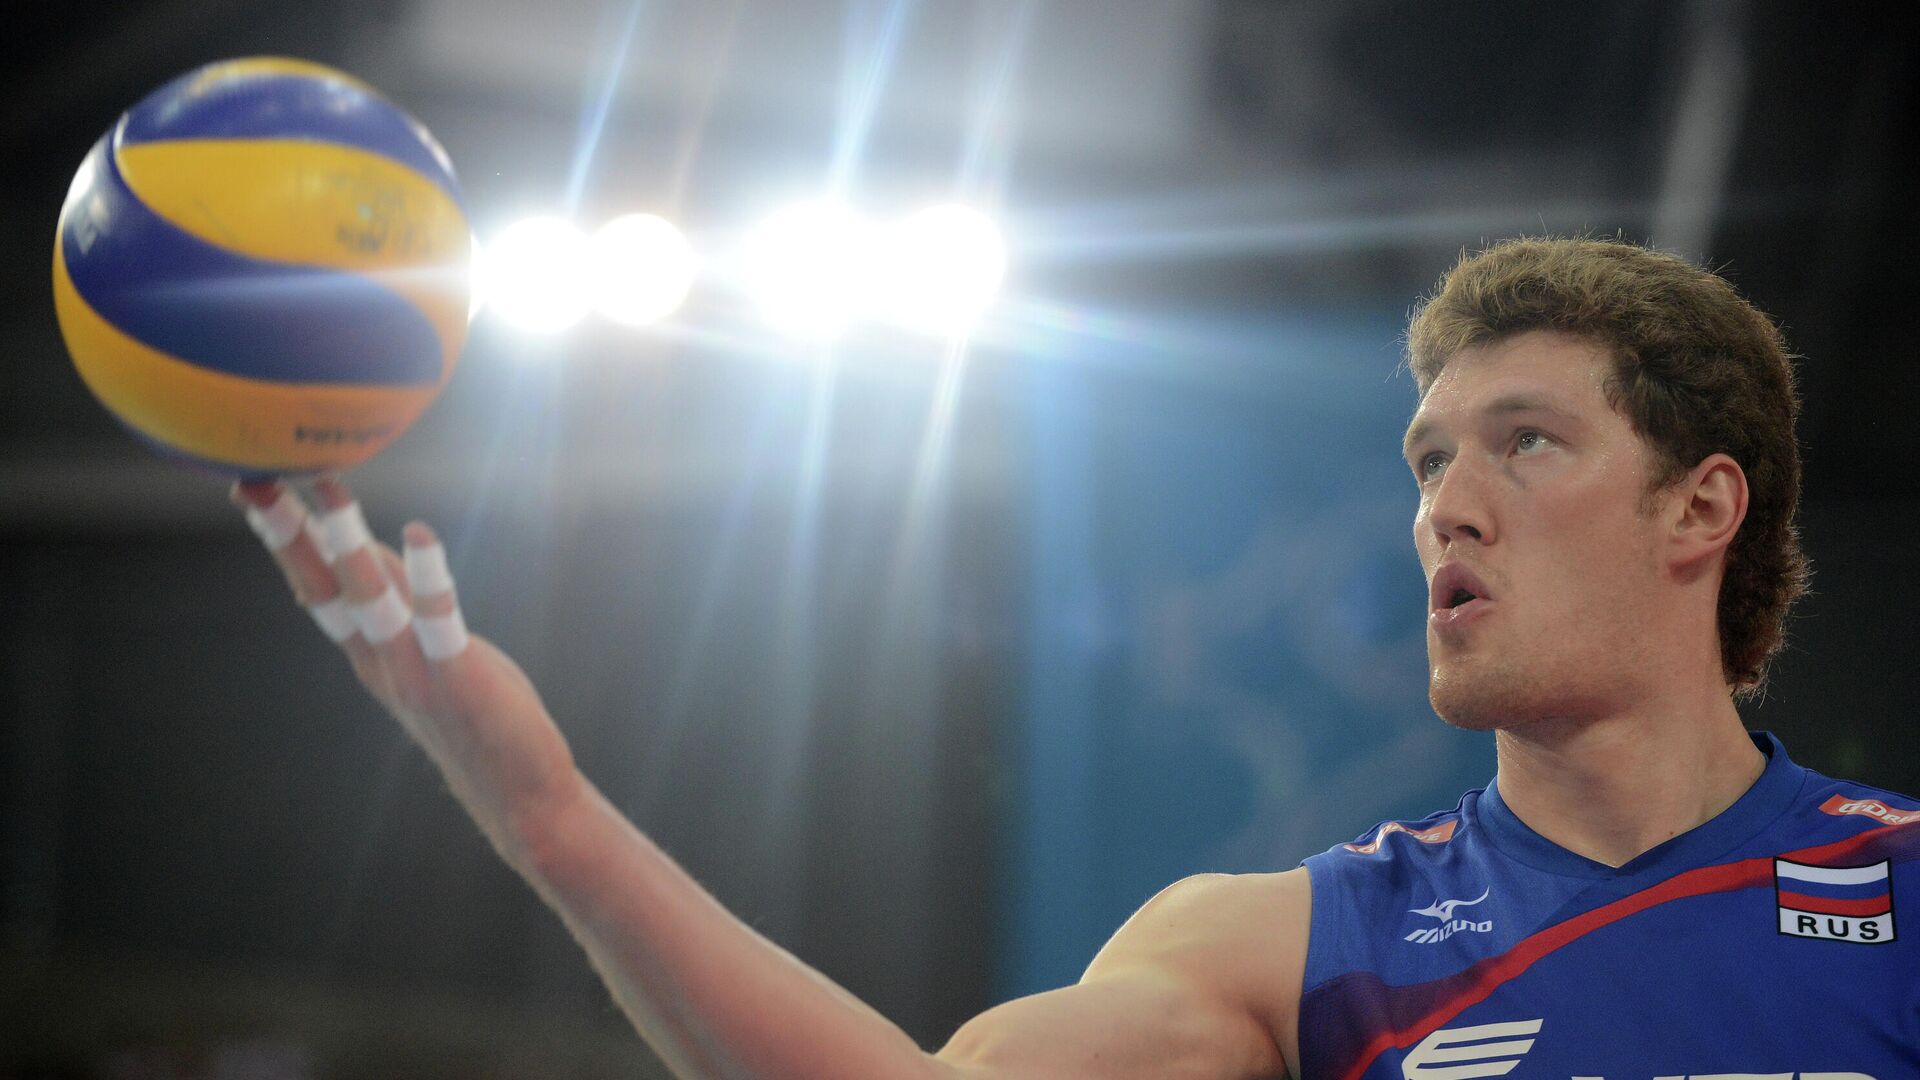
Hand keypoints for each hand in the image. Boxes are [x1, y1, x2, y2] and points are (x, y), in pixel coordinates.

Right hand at [231, 476, 581, 856]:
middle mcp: (380, 662)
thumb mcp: (427, 653)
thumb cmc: (476, 719)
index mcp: (369, 656)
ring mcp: (414, 670)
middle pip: (322, 590)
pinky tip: (419, 532)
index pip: (314, 589)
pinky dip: (426, 576)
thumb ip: (400, 606)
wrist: (519, 797)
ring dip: (345, 545)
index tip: (254, 488)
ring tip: (326, 490)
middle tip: (254, 480)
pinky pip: (437, 619)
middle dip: (288, 535)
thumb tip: (372, 548)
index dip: (284, 540)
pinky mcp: (458, 674)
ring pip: (368, 600)